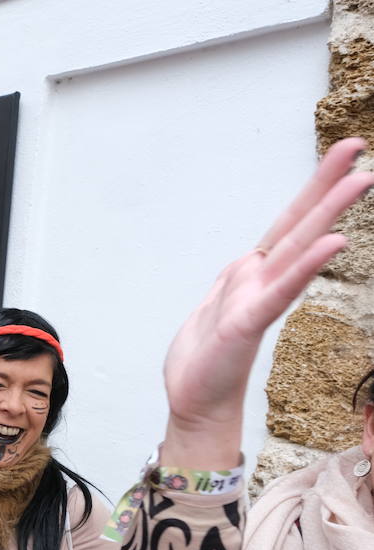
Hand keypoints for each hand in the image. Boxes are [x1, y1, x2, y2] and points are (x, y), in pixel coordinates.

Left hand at [161, 138, 373, 467]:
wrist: (194, 401)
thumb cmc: (205, 358)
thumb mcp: (215, 304)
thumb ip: (237, 281)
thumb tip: (253, 258)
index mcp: (250, 272)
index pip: (286, 224)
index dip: (311, 190)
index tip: (340, 156)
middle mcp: (259, 279)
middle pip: (298, 225)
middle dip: (326, 186)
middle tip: (355, 148)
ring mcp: (257, 298)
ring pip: (297, 248)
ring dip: (328, 213)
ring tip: (362, 178)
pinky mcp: (249, 321)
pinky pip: (281, 289)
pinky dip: (306, 266)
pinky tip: (333, 243)